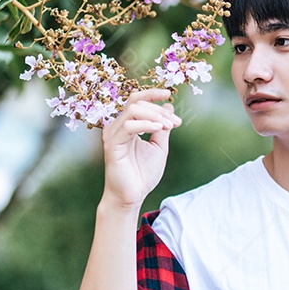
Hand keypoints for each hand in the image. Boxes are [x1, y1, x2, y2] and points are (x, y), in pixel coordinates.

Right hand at [100, 88, 180, 211]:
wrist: (132, 196)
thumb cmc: (143, 174)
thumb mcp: (159, 147)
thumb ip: (162, 127)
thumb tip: (168, 106)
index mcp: (126, 125)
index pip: (136, 100)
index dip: (151, 93)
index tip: (168, 93)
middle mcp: (116, 127)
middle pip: (136, 102)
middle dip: (159, 110)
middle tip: (176, 123)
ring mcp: (112, 134)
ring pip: (132, 110)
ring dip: (155, 116)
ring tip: (169, 126)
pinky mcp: (112, 145)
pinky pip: (129, 126)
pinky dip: (146, 124)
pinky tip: (159, 129)